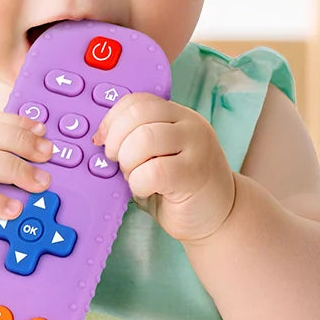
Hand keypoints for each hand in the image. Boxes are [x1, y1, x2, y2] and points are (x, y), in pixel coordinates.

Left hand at [92, 93, 236, 242]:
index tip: (103, 142)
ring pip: (143, 139)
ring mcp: (196, 146)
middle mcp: (189, 124)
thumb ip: (135, 139)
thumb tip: (99, 138)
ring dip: (129, 163)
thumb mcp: (157, 156)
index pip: (137, 101)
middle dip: (117, 142)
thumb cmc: (180, 189)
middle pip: (137, 115)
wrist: (220, 218)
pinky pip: (152, 172)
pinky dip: (139, 184)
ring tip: (136, 177)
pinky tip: (147, 191)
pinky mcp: (194, 173)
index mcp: (177, 115)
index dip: (112, 120)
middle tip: (119, 163)